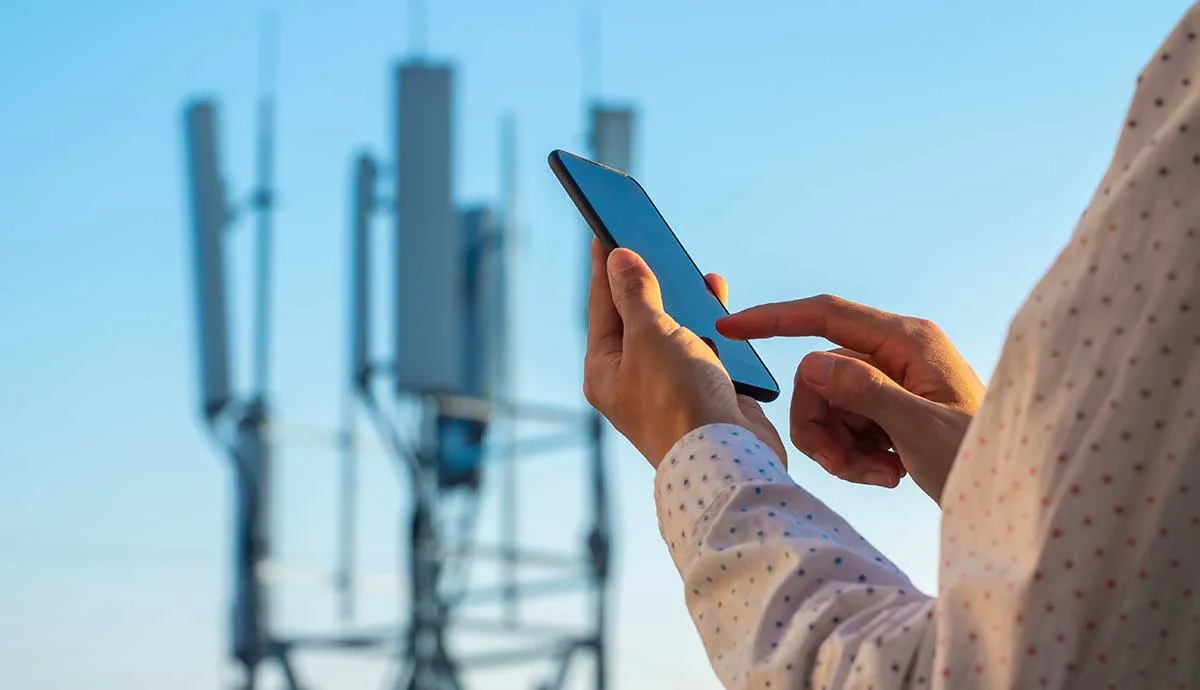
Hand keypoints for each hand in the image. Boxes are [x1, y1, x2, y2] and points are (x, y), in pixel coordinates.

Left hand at [583, 239, 784, 467]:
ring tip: (694, 272)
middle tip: (650, 239)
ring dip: (685, 302)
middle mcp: (632, 380)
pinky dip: (712, 325)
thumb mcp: (650, 334)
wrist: (728, 457)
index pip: (601, 305)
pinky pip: (704, 349)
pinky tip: (719, 306)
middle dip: (649, 280)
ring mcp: (669, 388)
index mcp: (604, 369)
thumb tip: (617, 258)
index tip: (605, 228)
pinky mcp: (704, 394)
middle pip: (637, 317)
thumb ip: (635, 294)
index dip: (605, 264)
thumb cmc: (678, 399)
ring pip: (674, 332)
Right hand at [717, 294, 982, 504]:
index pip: (826, 315)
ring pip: (827, 404)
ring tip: (876, 474)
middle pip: (819, 375)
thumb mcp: (922, 429)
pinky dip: (854, 454)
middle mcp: (898, 353)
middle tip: (846, 466)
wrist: (1011, 500)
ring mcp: (893, 381)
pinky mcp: (890, 408)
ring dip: (839, 446)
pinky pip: (845, 424)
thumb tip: (811, 363)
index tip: (730, 328)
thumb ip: (866, 392)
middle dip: (821, 424)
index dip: (774, 319)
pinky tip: (888, 473)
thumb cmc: (981, 460)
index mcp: (908, 341)